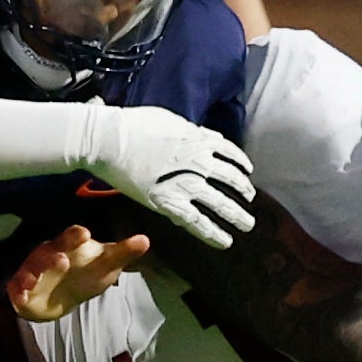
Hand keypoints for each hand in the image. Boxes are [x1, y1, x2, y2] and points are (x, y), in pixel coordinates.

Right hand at [6, 225, 149, 321]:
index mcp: (69, 246)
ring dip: (34, 273)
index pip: (71, 236)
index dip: (76, 235)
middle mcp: (49, 255)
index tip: (85, 234)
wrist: (61, 297)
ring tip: (36, 279)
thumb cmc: (85, 274)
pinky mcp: (22, 289)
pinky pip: (17, 288)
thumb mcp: (106, 265)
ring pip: (31, 268)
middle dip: (53, 254)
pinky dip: (18, 291)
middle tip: (62, 260)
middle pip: (48, 251)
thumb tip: (145, 239)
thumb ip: (123, 253)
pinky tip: (22, 295)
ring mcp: (34, 271)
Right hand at [78, 102, 254, 249]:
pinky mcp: (170, 204)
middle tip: (250, 199)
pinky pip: (197, 222)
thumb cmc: (133, 125)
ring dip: (236, 216)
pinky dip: (213, 233)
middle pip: (231, 180)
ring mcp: (187, 185)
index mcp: (199, 139)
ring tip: (247, 225)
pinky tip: (224, 242)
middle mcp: (199, 163)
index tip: (247, 171)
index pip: (230, 152)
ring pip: (221, 204)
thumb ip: (190, 131)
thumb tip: (202, 136)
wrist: (111, 140)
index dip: (240, 163)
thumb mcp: (169, 119)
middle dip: (244, 191)